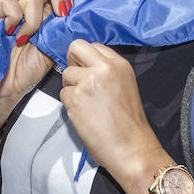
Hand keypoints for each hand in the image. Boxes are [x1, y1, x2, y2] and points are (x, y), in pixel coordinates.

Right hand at [0, 0, 69, 102]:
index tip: (68, 16)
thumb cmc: (30, 71)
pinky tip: (12, 33)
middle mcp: (32, 10)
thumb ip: (64, 31)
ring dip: (34, 20)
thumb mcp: (55, 50)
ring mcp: (14, 11)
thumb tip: (81, 20)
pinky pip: (9, 1)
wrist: (8, 85)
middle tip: (59, 15)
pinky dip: (14, 16)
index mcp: (47, 16)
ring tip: (26, 40)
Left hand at [58, 40, 165, 193]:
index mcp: (120, 64)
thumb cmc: (128, 124)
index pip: (93, 46)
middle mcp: (105, 68)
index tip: (88, 71)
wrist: (131, 148)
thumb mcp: (125, 86)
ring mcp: (89, 81)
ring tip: (87, 104)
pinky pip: (63, 93)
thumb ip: (107, 72)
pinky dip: (69, 104)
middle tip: (79, 80)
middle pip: (76, 47)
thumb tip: (84, 66)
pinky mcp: (75, 97)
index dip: (86, 59)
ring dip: (71, 87)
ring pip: (66, 73)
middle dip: (73, 61)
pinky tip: (84, 114)